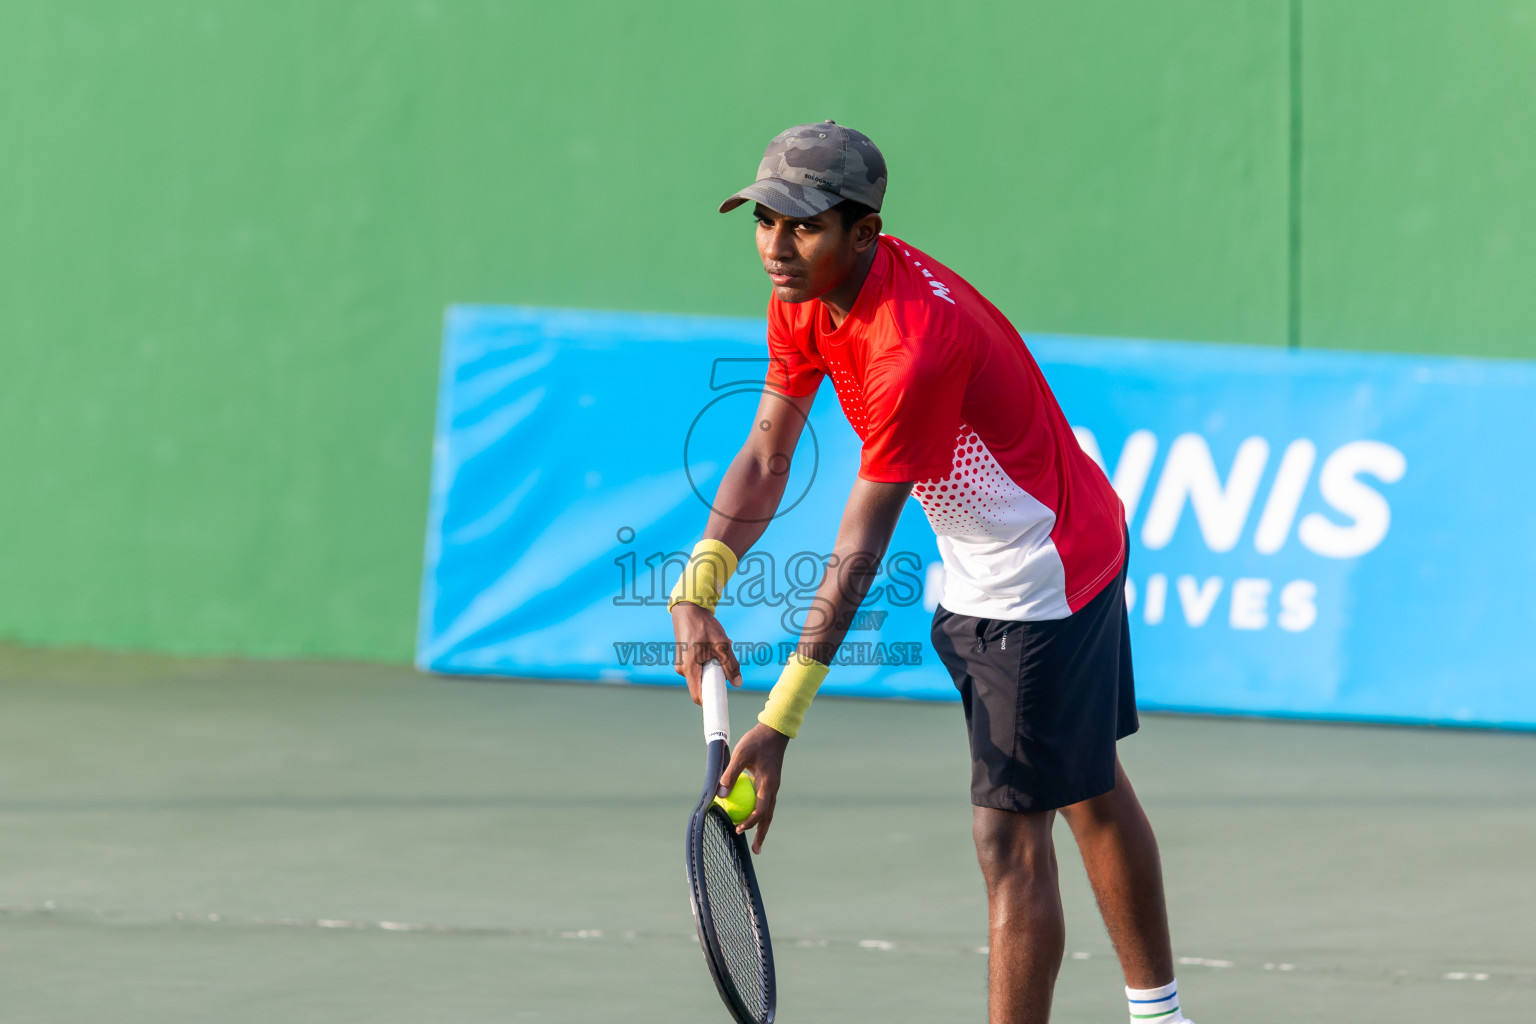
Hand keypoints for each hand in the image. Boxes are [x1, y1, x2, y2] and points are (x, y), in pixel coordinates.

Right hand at [671, 602, 743, 702]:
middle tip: (725, 663)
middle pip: (702, 685)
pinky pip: (698, 667)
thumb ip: (730, 665)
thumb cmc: (704, 625)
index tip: (723, 702)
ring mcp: (682, 664)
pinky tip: (713, 646)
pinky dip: (708, 660)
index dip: (711, 702)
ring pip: (702, 674)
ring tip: (719, 648)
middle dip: (716, 678)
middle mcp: (683, 669)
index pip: (699, 696)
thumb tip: (737, 683)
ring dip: (713, 666)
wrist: (688, 608)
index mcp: (689, 669)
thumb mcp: (722, 645)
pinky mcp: (684, 659)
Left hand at [719, 723, 789, 853]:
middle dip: (762, 834)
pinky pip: (766, 802)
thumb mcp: (741, 755)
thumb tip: (720, 794)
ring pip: (769, 811)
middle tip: (755, 851)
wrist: (774, 731)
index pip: (760, 810)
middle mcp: (773, 788)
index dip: (750, 822)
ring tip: (756, 841)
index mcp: (768, 784)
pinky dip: (760, 813)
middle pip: (768, 817)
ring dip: (762, 826)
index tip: (738, 828)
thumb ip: (731, 774)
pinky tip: (750, 815)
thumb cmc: (756, 741)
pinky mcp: (771, 782)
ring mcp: (773, 786)